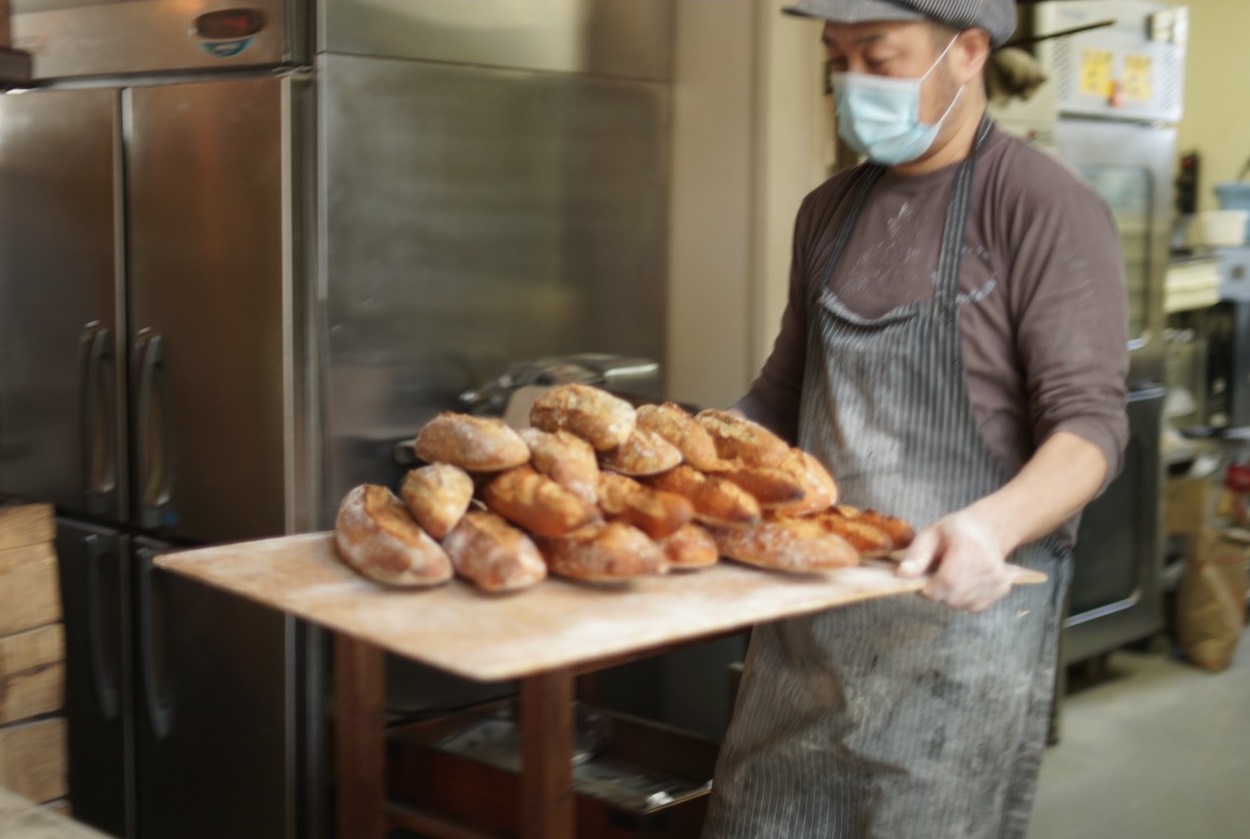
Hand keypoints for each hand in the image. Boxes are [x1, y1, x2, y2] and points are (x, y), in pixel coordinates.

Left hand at [895, 511, 1012, 611]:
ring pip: (962, 605)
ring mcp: (998, 579)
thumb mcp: (929, 535)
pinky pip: (973, 607)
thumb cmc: (953, 532)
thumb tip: (903, 575)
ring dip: (950, 596)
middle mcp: (988, 565)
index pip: (948, 582)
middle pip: (954, 598)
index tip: (923, 580)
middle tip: (936, 574)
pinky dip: (963, 599)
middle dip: (938, 592)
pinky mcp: (1002, 590)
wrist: (986, 531)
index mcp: (970, 547)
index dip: (929, 588)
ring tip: (951, 575)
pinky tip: (964, 582)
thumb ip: (916, 555)